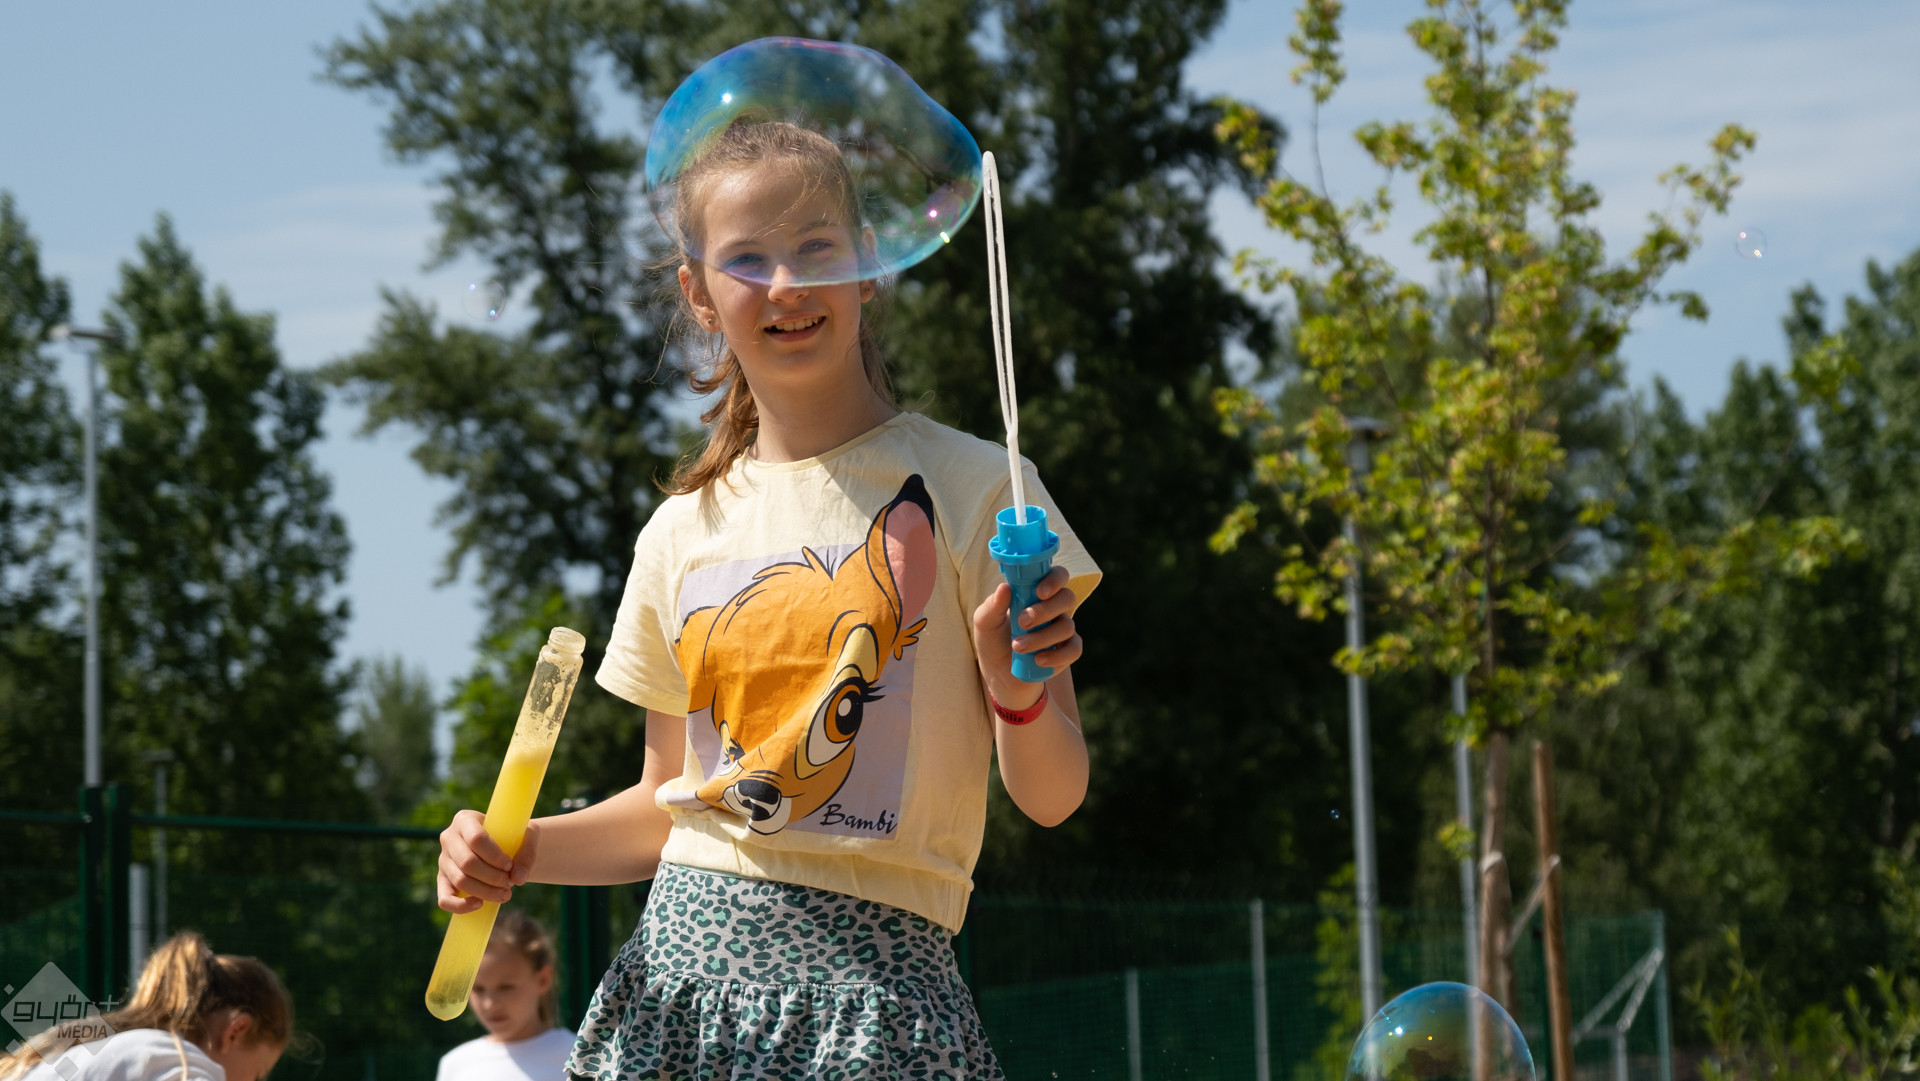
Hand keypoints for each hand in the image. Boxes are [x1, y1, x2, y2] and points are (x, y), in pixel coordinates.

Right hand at [436, 809, 539, 913]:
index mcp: (465, 819)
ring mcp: (443, 860)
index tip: (510, 866)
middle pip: (467, 862)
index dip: (495, 856)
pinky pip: (444, 899)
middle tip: (510, 882)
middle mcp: (449, 837)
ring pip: (460, 881)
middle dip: (492, 877)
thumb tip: (518, 879)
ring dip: (484, 892)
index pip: (476, 839)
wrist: (506, 845)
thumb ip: (527, 854)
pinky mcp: (442, 880)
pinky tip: (480, 904)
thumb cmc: (515, 836)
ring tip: (505, 894)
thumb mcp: (527, 836)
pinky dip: (460, 906)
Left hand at [972, 565, 1082, 708]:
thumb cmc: (992, 639)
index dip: (1054, 580)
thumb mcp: (985, 622)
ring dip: (1041, 637)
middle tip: (1022, 621)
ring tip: (1018, 647)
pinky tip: (1038, 660)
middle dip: (1046, 610)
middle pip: (1067, 597)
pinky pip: (1074, 650)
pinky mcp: (1066, 652)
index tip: (1039, 592)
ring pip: (1067, 626)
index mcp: (1036, 592)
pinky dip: (1057, 656)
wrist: (997, 672)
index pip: (1057, 575)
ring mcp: (1062, 629)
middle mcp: (1054, 608)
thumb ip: (993, 605)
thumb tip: (1004, 587)